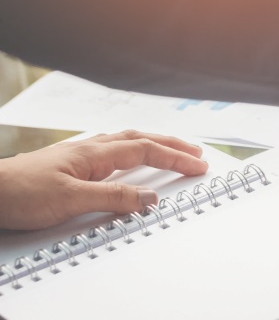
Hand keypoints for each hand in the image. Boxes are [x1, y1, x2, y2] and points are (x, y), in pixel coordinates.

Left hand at [0, 130, 207, 229]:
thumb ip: (112, 198)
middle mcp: (91, 149)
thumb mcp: (70, 200)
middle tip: (197, 153)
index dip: (175, 157)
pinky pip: (113, 150)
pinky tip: (130, 158)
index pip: (146, 151)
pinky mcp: (72, 164)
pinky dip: (133, 150)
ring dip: (155, 144)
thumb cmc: (20, 192)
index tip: (198, 165)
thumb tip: (148, 199)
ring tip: (173, 150)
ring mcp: (81, 155)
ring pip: (128, 141)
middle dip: (173, 145)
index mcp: (95, 153)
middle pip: (142, 139)